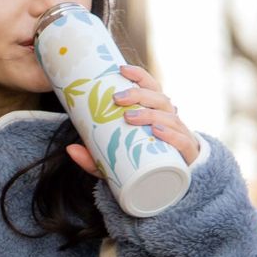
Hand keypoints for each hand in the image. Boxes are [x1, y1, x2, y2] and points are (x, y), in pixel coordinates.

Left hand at [65, 64, 199, 176]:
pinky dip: (172, 135)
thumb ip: (93, 158)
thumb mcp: (112, 161)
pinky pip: (183, 142)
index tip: (121, 69)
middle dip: (139, 95)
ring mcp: (181, 136)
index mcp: (156, 112)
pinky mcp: (186, 155)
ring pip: (170, 118)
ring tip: (130, 117)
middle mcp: (170, 120)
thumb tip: (70, 149)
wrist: (168, 187)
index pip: (152, 87)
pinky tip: (157, 131)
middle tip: (116, 99)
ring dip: (150, 114)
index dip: (140, 75)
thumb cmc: (141, 165)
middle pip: (160, 99)